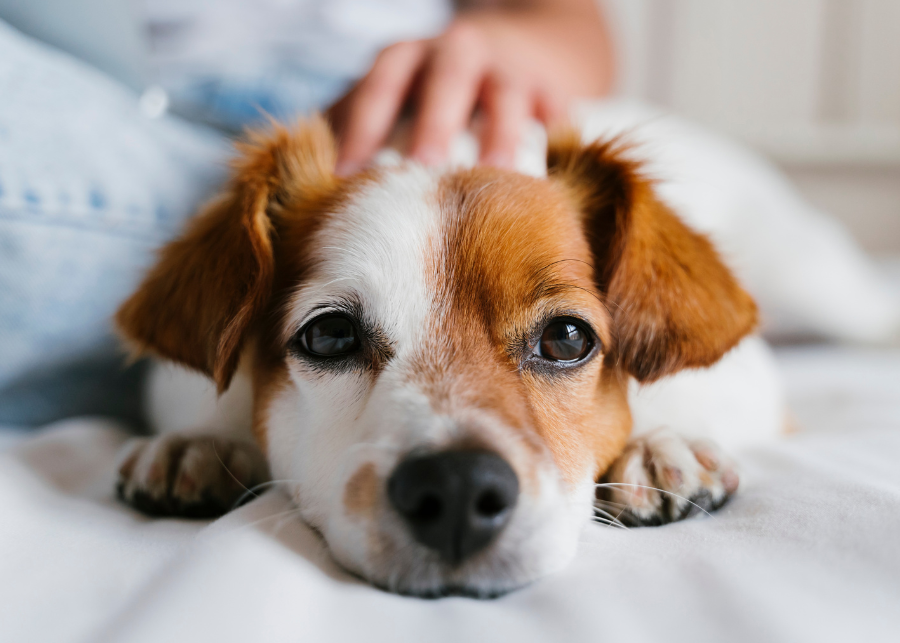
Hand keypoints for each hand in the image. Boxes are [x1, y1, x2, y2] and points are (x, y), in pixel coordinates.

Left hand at [328, 2, 613, 174]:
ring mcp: (508, 67)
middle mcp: (457, 53)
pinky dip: (556, 132)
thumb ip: (352, 130)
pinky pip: (557, 109)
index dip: (362, 128)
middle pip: (445, 81)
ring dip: (501, 133)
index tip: (347, 177)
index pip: (379, 86)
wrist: (511, 52)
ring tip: (496, 175)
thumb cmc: (428, 95)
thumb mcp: (388, 100)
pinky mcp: (551, 87)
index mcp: (407, 58)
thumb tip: (303, 189)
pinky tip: (553, 167)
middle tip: (423, 171)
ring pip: (506, 93)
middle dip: (433, 124)